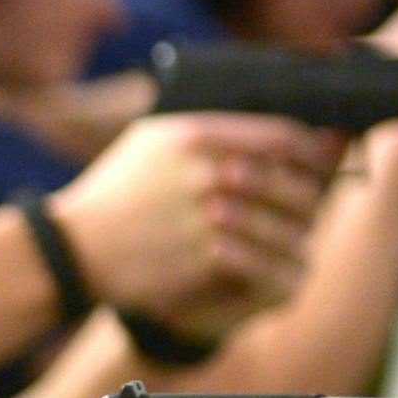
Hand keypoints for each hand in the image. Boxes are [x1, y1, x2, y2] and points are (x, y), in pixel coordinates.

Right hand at [47, 114, 336, 342]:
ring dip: (296, 234)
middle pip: (290, 181)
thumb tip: (257, 131)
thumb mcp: (149, 141)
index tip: (324, 162)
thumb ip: (201, 131)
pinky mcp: (202, 254)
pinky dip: (270, 263)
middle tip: (316, 207)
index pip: (282, 136)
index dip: (313, 152)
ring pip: (280, 223)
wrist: (73, 248)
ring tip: (298, 240)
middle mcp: (207, 170)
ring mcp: (207, 213)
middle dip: (311, 197)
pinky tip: (275, 266)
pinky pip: (256, 257)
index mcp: (197, 135)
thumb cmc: (112, 194)